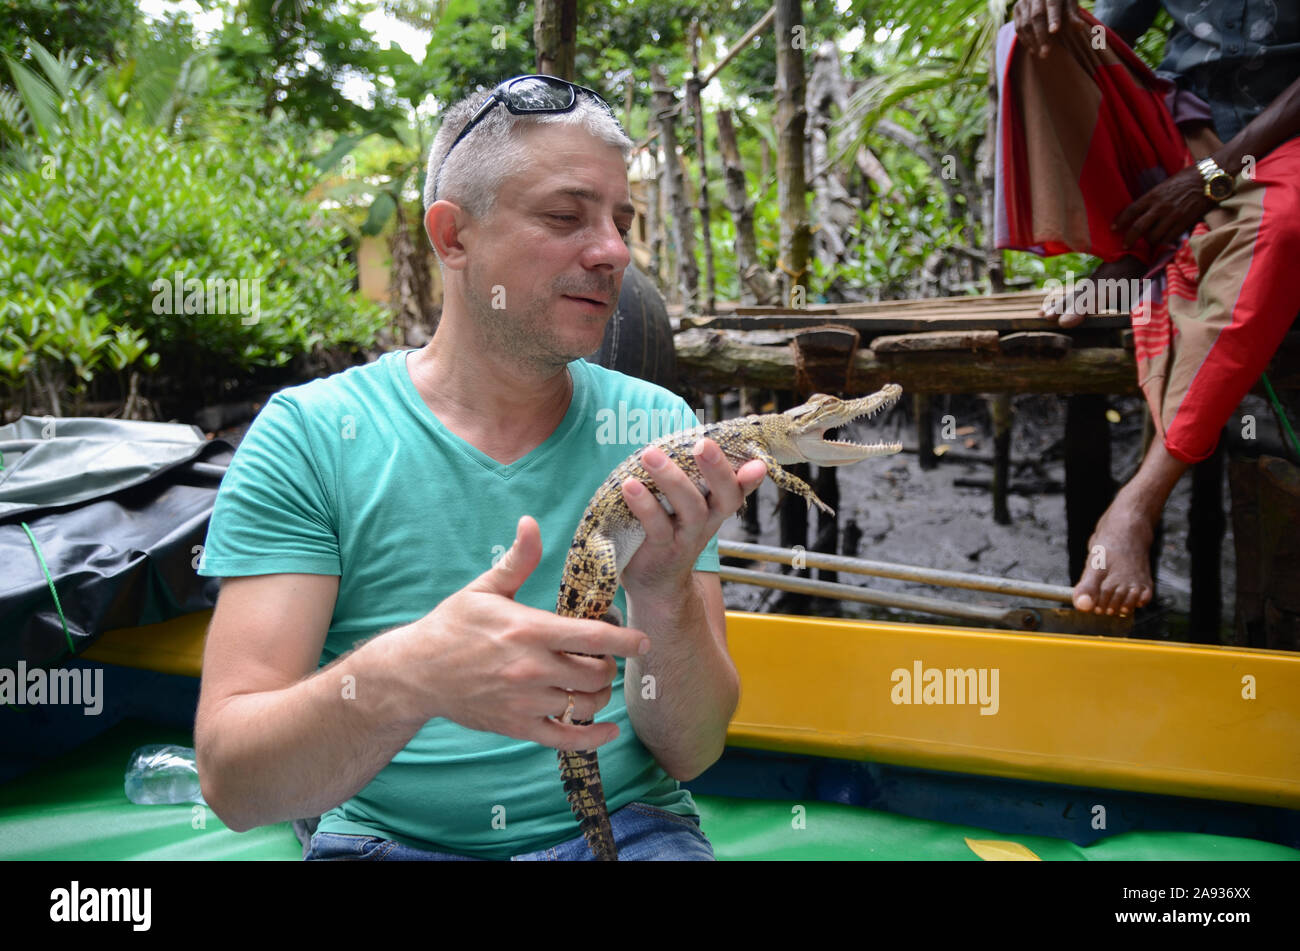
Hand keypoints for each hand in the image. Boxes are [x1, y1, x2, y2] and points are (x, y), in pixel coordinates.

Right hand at [394, 515, 649, 749]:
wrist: (415, 672)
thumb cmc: (452, 626)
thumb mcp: (484, 589)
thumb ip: (517, 560)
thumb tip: (531, 523)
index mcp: (529, 630)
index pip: (593, 638)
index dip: (626, 640)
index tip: (642, 640)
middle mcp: (532, 668)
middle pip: (596, 673)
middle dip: (608, 665)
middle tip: (602, 657)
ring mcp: (525, 701)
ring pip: (585, 704)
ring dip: (600, 694)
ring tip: (594, 682)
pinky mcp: (517, 726)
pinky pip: (566, 739)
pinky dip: (593, 737)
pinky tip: (607, 729)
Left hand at [618, 439, 766, 601]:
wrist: (656, 583)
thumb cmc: (668, 529)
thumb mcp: (685, 502)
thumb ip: (691, 476)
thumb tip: (695, 437)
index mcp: (716, 506)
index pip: (740, 488)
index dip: (751, 478)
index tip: (758, 463)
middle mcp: (707, 522)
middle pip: (724, 496)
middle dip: (716, 469)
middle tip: (702, 443)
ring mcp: (686, 538)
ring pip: (690, 509)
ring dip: (671, 479)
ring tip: (650, 454)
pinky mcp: (661, 550)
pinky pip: (656, 526)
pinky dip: (643, 504)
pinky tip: (629, 486)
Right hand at [1012, 0, 1083, 57]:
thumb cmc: (1062, 0)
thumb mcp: (1070, 3)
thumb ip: (1073, 15)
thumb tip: (1080, 27)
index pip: (1052, 5)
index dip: (1053, 18)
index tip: (1055, 31)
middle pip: (1036, 16)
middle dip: (1041, 36)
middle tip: (1046, 53)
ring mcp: (1024, 1)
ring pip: (1025, 24)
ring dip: (1032, 41)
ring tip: (1042, 54)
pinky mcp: (1017, 9)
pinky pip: (1018, 27)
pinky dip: (1025, 40)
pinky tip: (1033, 49)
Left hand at [1112, 164, 1214, 250]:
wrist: (1210, 179)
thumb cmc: (1186, 178)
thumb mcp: (1164, 185)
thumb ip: (1153, 198)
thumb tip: (1141, 210)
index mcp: (1153, 195)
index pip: (1131, 210)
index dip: (1120, 221)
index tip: (1113, 228)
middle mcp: (1160, 207)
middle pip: (1138, 228)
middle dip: (1129, 239)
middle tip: (1125, 245)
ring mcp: (1172, 216)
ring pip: (1154, 237)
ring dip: (1150, 240)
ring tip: (1150, 239)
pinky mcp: (1184, 222)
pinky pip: (1169, 238)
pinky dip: (1164, 241)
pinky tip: (1163, 239)